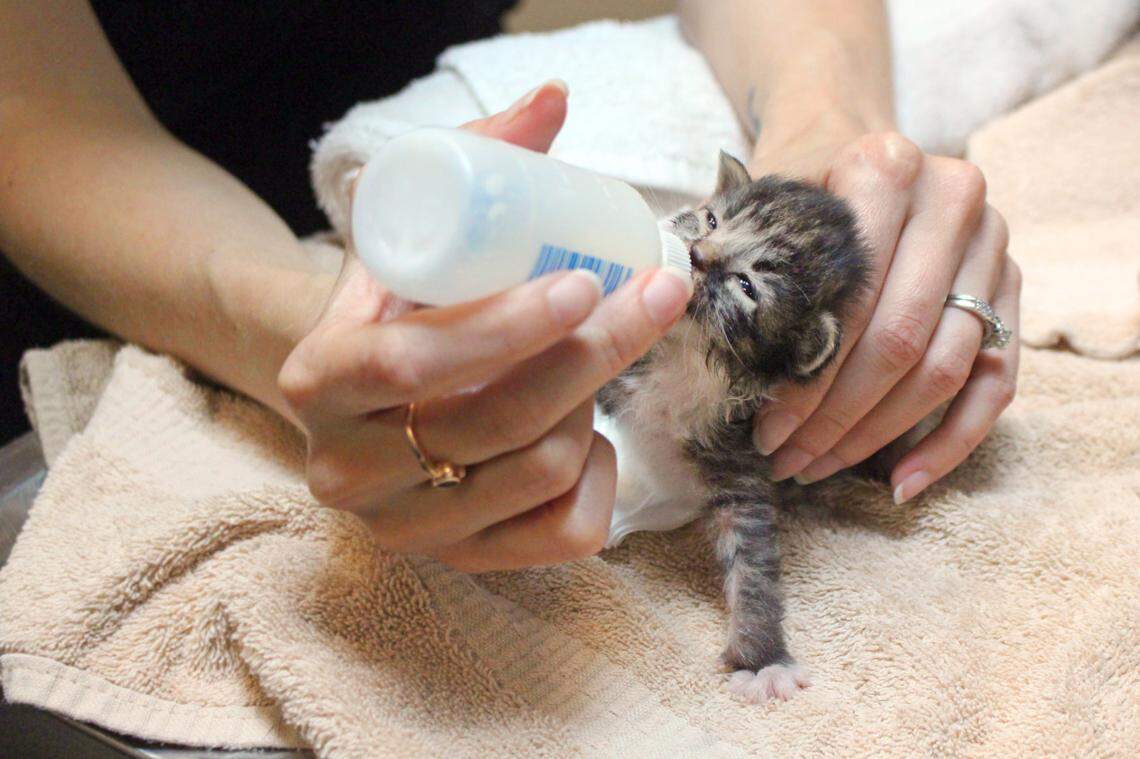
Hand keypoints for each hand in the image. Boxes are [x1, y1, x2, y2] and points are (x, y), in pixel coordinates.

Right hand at [278, 82, 691, 570]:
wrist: (360, 406)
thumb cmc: (394, 313)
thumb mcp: (406, 241)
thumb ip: (470, 166)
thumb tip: (553, 97)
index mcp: (317, 382)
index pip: (408, 363)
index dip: (502, 326)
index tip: (581, 283)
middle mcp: (349, 473)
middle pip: (495, 423)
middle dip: (593, 355)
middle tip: (653, 296)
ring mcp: (408, 529)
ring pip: (541, 473)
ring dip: (591, 407)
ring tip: (593, 361)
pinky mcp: (464, 565)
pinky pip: (566, 534)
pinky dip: (601, 477)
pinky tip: (588, 437)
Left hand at [748, 129, 1020, 502]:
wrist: (854, 146)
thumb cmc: (797, 186)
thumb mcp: (761, 195)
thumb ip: (731, 244)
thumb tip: (673, 307)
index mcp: (887, 166)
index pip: (852, 295)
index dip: (807, 375)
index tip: (763, 427)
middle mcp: (954, 199)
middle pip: (901, 339)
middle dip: (835, 416)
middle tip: (783, 459)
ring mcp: (993, 248)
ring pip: (944, 369)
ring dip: (875, 435)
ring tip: (816, 469)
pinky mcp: (1012, 293)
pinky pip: (995, 385)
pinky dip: (950, 444)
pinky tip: (901, 485)